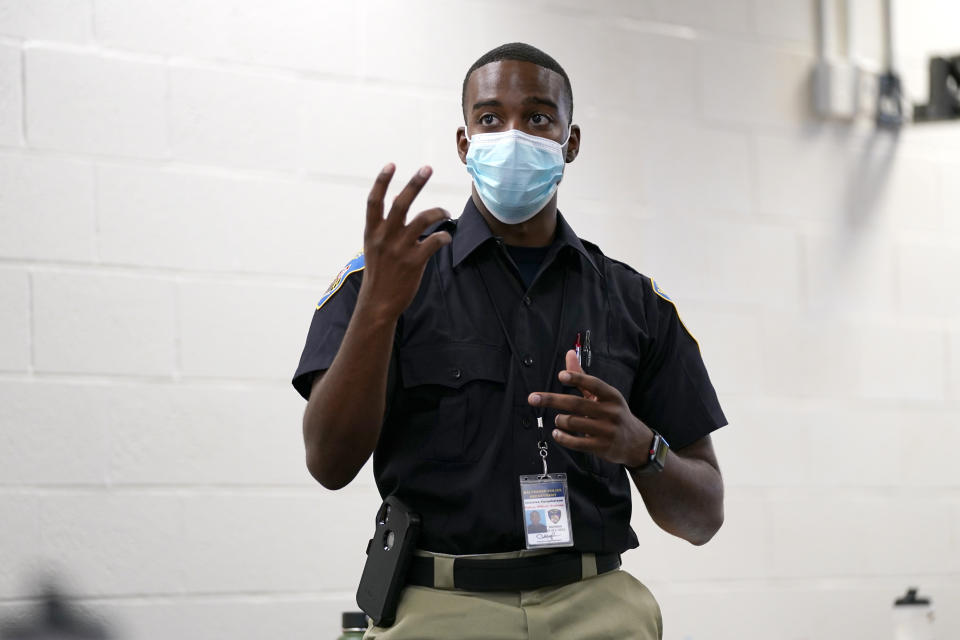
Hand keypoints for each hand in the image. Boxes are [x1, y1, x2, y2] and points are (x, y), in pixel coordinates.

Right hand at [359, 164, 451, 318]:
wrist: (378, 303)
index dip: (382, 181)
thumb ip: (384, 228)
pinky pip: (434, 241)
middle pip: (400, 203)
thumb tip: (397, 206)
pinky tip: (445, 238)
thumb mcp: (373, 248)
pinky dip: (443, 237)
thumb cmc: (379, 274)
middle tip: (427, 168)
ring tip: (445, 211)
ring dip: (437, 211)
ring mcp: (399, 248)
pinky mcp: (414, 261)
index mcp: (372, 231)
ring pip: (422, 219)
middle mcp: (385, 236)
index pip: (374, 201)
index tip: (391, 165)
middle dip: (415, 183)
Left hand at [528, 350, 652, 467]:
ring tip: (558, 420)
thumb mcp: (603, 395)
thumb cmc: (614, 414)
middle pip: (576, 404)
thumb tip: (569, 353)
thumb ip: (583, 376)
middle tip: (533, 398)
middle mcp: (611, 412)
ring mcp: (607, 430)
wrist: (636, 443)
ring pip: (573, 423)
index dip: (577, 378)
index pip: (594, 384)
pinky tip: (557, 433)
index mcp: (612, 396)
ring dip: (560, 420)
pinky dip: (563, 438)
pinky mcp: (602, 447)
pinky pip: (577, 443)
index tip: (561, 375)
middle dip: (552, 400)